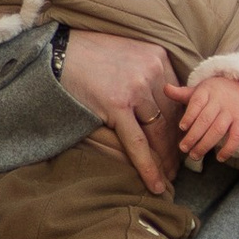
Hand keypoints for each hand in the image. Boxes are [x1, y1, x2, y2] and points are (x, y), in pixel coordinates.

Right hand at [56, 29, 182, 192]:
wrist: (56, 54)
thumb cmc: (89, 55)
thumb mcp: (128, 53)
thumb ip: (147, 71)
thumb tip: (165, 98)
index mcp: (157, 56)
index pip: (176, 99)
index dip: (181, 125)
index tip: (182, 141)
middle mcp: (152, 70)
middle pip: (172, 117)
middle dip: (176, 145)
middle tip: (179, 166)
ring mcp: (135, 87)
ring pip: (159, 132)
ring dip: (166, 159)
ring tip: (169, 177)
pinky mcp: (116, 105)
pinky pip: (137, 143)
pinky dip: (148, 167)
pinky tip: (156, 184)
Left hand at [176, 70, 238, 165]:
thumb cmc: (218, 91)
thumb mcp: (202, 89)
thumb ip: (183, 93)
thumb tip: (165, 88)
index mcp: (207, 91)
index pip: (197, 103)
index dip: (189, 115)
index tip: (182, 127)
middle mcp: (220, 101)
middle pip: (206, 119)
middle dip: (193, 135)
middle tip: (183, 148)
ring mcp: (232, 111)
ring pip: (218, 129)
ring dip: (205, 144)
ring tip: (194, 155)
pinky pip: (236, 137)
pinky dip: (229, 149)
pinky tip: (220, 158)